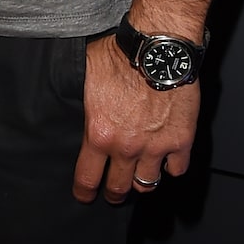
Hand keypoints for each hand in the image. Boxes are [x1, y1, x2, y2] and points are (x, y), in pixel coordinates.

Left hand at [73, 32, 198, 203]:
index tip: (84, 196)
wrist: (156, 47)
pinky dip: (172, 167)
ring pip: (148, 184)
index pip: (87, 178)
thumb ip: (78, 96)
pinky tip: (166, 160)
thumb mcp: (84, 73)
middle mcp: (127, 147)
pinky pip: (177, 170)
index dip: (84, 191)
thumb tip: (63, 97)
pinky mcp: (181, 141)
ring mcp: (156, 147)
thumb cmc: (120, 54)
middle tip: (112, 193)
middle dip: (113, 193)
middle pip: (119, 188)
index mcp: (100, 133)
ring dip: (142, 181)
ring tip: (138, 176)